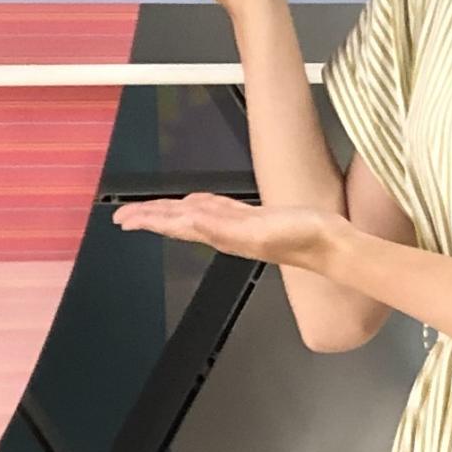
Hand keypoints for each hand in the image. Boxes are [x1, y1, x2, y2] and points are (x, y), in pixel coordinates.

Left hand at [113, 191, 338, 268]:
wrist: (328, 245)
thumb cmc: (301, 240)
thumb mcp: (258, 231)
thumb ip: (222, 225)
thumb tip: (190, 217)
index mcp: (221, 234)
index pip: (174, 225)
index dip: (147, 221)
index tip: (123, 220)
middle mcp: (224, 232)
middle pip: (177, 223)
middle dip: (149, 218)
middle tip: (123, 217)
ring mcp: (236, 226)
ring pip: (192, 217)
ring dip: (168, 214)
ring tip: (149, 212)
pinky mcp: (251, 219)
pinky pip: (214, 211)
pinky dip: (197, 207)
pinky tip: (193, 206)